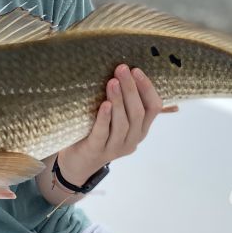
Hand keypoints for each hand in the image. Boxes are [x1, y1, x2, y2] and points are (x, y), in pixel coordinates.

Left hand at [60, 64, 165, 181]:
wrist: (78, 162)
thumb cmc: (98, 133)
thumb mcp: (116, 119)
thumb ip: (125, 101)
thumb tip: (132, 71)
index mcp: (140, 130)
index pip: (153, 108)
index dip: (147, 89)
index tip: (136, 70)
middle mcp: (131, 140)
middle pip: (137, 113)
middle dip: (131, 89)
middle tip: (122, 69)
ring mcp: (115, 148)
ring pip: (123, 123)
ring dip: (119, 100)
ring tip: (112, 82)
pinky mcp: (96, 150)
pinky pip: (103, 133)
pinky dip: (105, 118)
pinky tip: (104, 104)